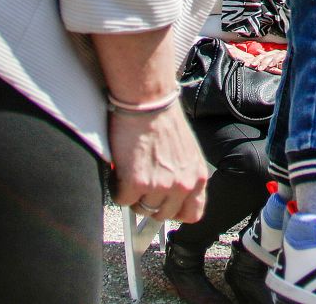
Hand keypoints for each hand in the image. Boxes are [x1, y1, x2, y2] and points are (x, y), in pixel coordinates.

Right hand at [108, 102, 209, 223]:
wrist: (148, 101)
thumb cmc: (164, 119)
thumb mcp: (187, 151)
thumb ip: (184, 175)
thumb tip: (171, 196)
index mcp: (197, 177)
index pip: (192, 214)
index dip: (176, 211)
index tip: (165, 205)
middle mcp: (182, 185)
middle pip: (162, 215)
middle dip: (150, 201)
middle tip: (143, 180)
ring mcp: (159, 187)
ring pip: (141, 209)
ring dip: (134, 194)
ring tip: (133, 169)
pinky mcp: (136, 184)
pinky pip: (122, 200)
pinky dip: (118, 188)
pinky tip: (122, 169)